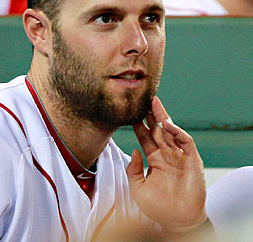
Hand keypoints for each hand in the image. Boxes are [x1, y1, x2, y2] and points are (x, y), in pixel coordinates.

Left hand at [126, 96, 207, 232]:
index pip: (145, 138)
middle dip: (150, 115)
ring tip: (153, 103)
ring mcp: (179, 156)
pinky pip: (185, 142)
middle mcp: (166, 155)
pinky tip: (167, 124)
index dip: (138, 125)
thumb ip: (133, 169)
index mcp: (154, 160)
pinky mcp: (192, 160)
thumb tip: (134, 150)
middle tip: (142, 99)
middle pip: (157, 130)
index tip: (129, 113)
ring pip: (171, 131)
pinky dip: (177, 132)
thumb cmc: (158, 207)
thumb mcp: (137, 187)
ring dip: (163, 117)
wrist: (176, 221)